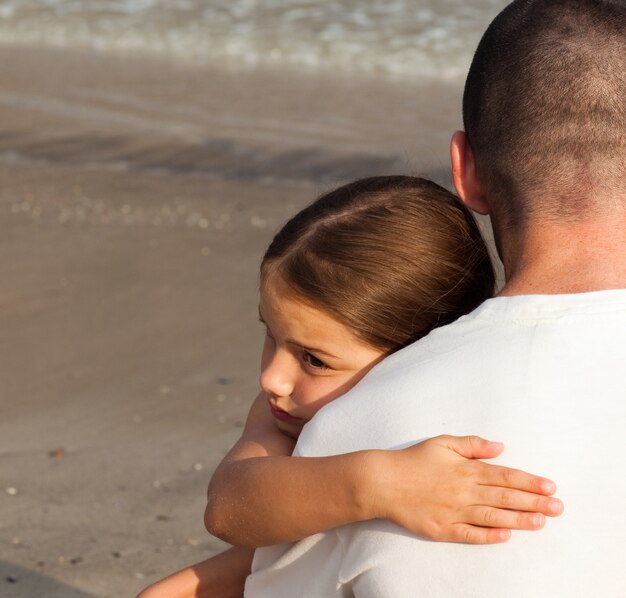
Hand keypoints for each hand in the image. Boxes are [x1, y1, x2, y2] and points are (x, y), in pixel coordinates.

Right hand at [366, 435, 563, 543]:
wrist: (383, 482)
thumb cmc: (413, 460)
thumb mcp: (442, 443)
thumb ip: (472, 444)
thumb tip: (500, 446)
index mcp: (465, 469)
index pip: (504, 476)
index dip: (529, 482)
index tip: (550, 487)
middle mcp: (463, 491)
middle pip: (504, 498)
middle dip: (534, 502)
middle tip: (558, 508)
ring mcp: (454, 512)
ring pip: (493, 517)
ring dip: (519, 520)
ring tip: (541, 522)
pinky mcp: (442, 529)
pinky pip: (470, 534)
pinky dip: (489, 536)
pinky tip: (506, 536)